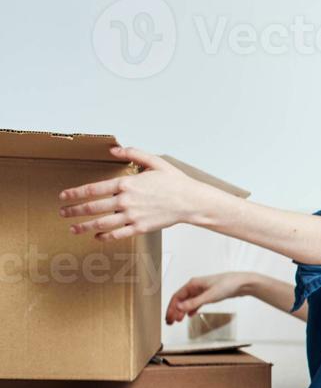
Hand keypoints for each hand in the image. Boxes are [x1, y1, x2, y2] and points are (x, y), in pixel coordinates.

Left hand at [58, 146, 214, 241]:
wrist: (191, 201)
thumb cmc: (175, 181)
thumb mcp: (155, 161)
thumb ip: (133, 154)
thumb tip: (114, 150)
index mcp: (127, 184)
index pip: (93, 189)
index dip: (75, 193)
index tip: (64, 196)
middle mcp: (126, 201)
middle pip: (92, 208)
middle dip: (74, 211)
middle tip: (63, 213)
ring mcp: (132, 216)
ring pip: (101, 223)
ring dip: (83, 226)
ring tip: (73, 228)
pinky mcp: (140, 228)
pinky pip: (118, 234)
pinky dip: (105, 237)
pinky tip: (97, 236)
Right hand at [166, 272, 251, 324]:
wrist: (243, 283)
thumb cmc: (228, 285)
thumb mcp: (209, 296)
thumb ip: (193, 303)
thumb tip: (178, 307)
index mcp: (193, 284)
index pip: (177, 297)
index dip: (171, 308)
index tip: (168, 318)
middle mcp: (196, 286)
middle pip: (181, 299)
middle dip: (174, 310)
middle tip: (170, 322)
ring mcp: (203, 290)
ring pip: (188, 302)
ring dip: (182, 311)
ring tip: (177, 320)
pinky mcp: (210, 294)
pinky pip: (197, 302)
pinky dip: (192, 309)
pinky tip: (190, 315)